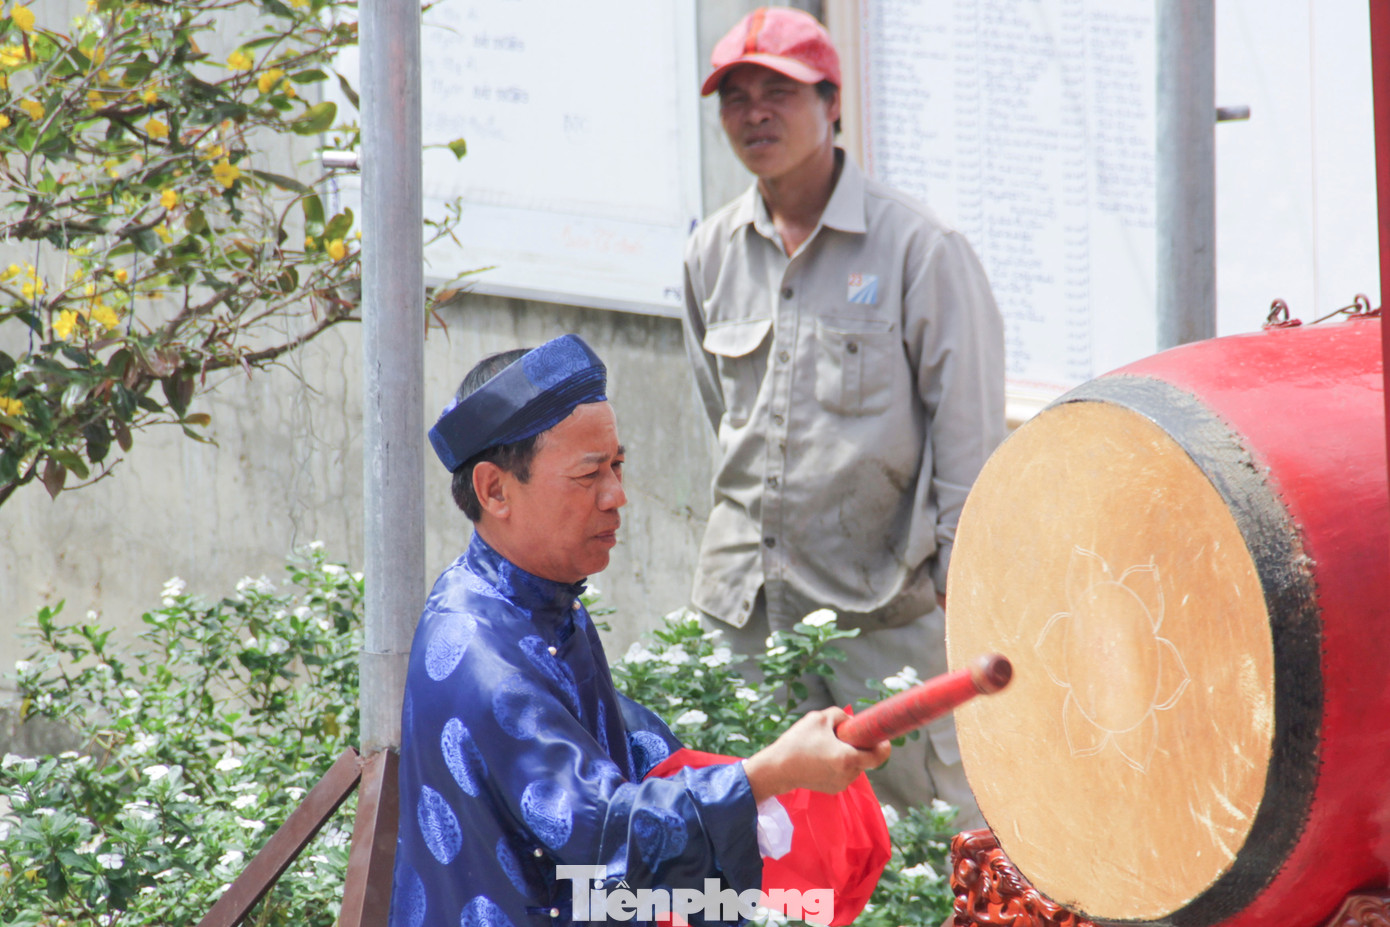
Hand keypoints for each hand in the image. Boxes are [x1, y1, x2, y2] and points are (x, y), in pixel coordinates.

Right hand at [743, 707, 890, 802]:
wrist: (777, 769)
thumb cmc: (797, 742)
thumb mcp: (819, 718)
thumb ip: (841, 716)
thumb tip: (852, 723)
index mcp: (847, 758)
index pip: (879, 756)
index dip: (883, 745)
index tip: (880, 736)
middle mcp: (848, 774)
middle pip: (865, 759)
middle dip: (859, 746)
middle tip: (843, 736)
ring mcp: (840, 784)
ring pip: (855, 766)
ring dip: (848, 756)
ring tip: (827, 747)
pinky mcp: (832, 789)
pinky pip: (844, 773)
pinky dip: (839, 764)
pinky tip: (822, 758)